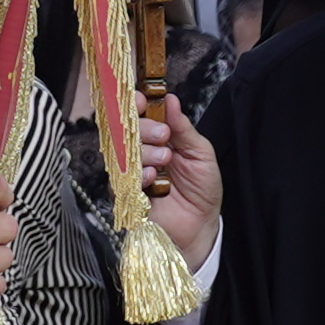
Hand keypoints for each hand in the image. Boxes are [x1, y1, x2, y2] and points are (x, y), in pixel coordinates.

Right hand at [136, 91, 222, 267]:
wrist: (202, 225)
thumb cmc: (202, 189)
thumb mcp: (200, 152)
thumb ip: (183, 128)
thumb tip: (170, 100)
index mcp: (157, 138)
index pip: (138, 114)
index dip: (136, 104)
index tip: (143, 99)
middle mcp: (141, 152)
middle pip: (125, 129)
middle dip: (143, 128)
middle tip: (163, 135)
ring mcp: (132, 172)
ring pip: (123, 152)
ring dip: (144, 152)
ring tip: (165, 159)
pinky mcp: (128, 194)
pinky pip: (122, 180)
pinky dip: (138, 174)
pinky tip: (153, 177)